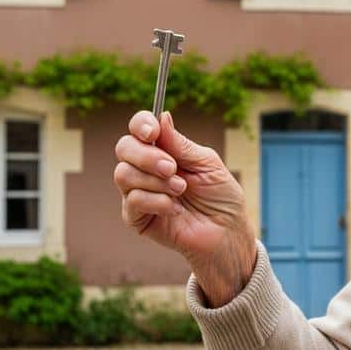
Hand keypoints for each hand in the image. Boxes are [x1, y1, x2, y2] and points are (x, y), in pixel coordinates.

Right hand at [113, 110, 256, 306]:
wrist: (227, 232)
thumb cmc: (221, 196)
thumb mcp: (207, 163)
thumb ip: (181, 144)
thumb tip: (162, 116)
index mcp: (163, 150)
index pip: (139, 129)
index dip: (140, 124)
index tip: (152, 131)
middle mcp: (146, 168)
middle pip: (124, 148)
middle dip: (147, 155)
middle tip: (172, 168)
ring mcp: (139, 192)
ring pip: (123, 174)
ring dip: (155, 181)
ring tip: (181, 189)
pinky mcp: (137, 218)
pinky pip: (132, 201)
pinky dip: (156, 201)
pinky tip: (175, 209)